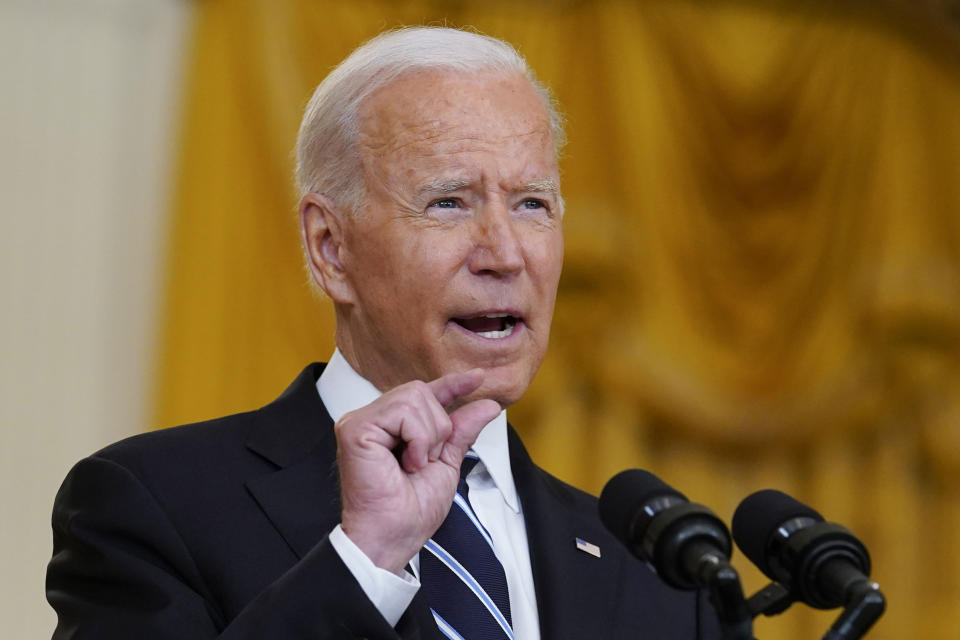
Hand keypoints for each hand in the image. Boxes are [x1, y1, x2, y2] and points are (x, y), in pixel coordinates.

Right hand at [335, 369, 501, 573]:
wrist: (392, 537)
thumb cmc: (410, 512)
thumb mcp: (446, 464)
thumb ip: (461, 431)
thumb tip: (487, 405)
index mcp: (391, 428)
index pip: (424, 394)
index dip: (452, 383)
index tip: (479, 377)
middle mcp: (373, 420)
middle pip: (420, 391)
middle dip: (438, 428)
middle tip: (425, 462)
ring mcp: (360, 421)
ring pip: (414, 397)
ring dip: (428, 436)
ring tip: (413, 464)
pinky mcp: (354, 429)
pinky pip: (401, 411)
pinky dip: (417, 439)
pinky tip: (406, 463)